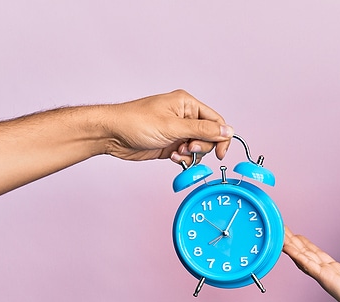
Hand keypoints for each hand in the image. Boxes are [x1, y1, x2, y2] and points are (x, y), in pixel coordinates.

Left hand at [101, 90, 233, 163]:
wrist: (112, 134)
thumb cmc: (136, 122)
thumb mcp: (173, 127)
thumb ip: (203, 130)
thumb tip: (228, 131)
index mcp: (187, 104)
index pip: (216, 121)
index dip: (221, 138)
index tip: (220, 153)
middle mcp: (184, 116)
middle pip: (209, 136)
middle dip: (201, 146)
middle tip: (187, 148)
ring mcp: (177, 131)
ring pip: (198, 148)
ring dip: (191, 154)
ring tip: (177, 153)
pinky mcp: (171, 144)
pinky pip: (187, 155)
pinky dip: (183, 159)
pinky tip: (172, 157)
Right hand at [283, 226, 339, 301]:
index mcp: (336, 271)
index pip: (317, 254)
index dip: (306, 244)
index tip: (296, 235)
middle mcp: (327, 273)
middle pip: (306, 254)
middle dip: (293, 242)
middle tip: (281, 229)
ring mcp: (324, 276)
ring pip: (303, 257)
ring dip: (291, 246)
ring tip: (279, 234)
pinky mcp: (325, 278)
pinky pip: (308, 264)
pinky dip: (296, 254)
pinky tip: (287, 246)